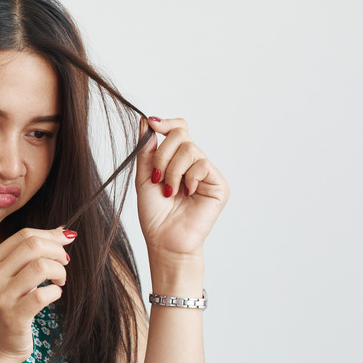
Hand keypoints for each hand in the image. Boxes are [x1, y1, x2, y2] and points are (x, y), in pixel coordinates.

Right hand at [0, 227, 73, 362]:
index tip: (65, 243)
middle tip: (65, 263)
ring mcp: (0, 297)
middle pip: (33, 246)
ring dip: (59, 271)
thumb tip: (63, 229)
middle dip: (57, 251)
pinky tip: (54, 295)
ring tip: (60, 281)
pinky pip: (44, 295)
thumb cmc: (9, 306)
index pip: (24, 235)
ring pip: (40, 266)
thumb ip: (31, 253)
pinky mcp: (13, 317)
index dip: (50, 235)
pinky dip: (56, 292)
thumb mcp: (12, 277)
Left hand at [136, 117, 229, 259]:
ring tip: (169, 191)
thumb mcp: (144, 177)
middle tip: (157, 177)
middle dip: (162, 154)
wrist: (164, 240)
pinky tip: (186, 194)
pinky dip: (188, 179)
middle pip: (181, 134)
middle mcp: (194, 163)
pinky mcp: (218, 184)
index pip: (178, 129)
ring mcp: (207, 173)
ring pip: (190, 149)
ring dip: (172, 170)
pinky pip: (202, 165)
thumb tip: (146, 122)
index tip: (153, 124)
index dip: (166, 123)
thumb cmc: (154, 214)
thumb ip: (146, 150)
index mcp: (176, 159)